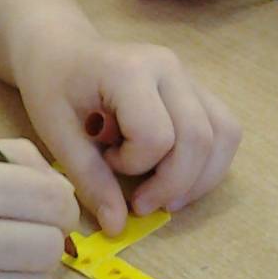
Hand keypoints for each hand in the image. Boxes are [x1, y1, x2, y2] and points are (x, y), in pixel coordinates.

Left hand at [14, 32, 240, 234]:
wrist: (61, 50)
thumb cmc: (53, 87)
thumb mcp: (58, 134)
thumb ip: (90, 179)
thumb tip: (118, 228)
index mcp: (130, 70)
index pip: (156, 136)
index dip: (134, 165)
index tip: (106, 161)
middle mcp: (169, 67)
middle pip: (199, 138)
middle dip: (174, 184)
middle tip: (141, 203)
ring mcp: (187, 74)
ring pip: (224, 133)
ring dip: (201, 178)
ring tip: (166, 196)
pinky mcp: (196, 88)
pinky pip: (224, 128)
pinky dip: (210, 163)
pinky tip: (181, 179)